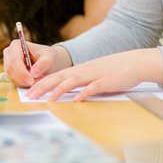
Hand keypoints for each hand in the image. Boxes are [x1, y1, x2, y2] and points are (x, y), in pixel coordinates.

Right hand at [3, 41, 71, 87]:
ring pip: (11, 77)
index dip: (21, 72)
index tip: (31, 80)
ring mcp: (7, 63)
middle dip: (22, 79)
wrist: (47, 62)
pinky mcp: (9, 73)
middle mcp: (9, 53)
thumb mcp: (49, 58)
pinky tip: (32, 82)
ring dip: (24, 82)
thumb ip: (43, 64)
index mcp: (16, 45)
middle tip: (36, 83)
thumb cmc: (47, 57)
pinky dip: (23, 84)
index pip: (14, 60)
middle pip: (10, 69)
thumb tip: (33, 73)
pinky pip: (13, 82)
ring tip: (37, 81)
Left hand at [25, 48, 162, 100]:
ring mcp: (94, 75)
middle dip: (42, 87)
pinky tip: (77, 100)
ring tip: (48, 99)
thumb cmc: (111, 71)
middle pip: (58, 78)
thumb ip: (76, 82)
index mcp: (77, 71)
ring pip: (72, 81)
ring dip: (59, 90)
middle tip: (29, 96)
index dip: (40, 84)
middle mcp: (82, 71)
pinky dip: (85, 93)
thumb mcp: (90, 75)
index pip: (54, 77)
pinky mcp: (106, 81)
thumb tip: (62, 92)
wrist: (134, 63)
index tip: (28, 92)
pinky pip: (94, 87)